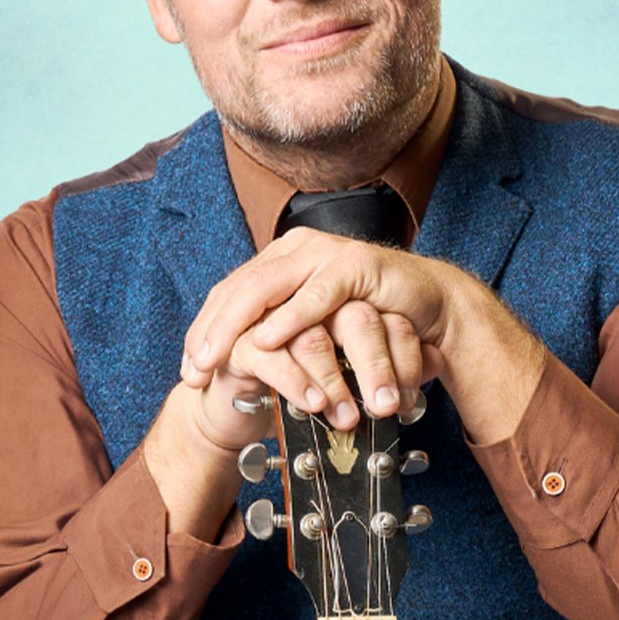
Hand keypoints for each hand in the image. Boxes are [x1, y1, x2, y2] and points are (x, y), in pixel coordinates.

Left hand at [181, 227, 546, 442]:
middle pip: (238, 288)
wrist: (430, 304)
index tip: (188, 369)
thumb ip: (281, 333)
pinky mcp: (353, 265)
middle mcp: (297, 250)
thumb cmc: (372, 319)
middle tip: (193, 370)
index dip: (204, 330)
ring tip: (217, 359)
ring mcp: (324, 253)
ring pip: (266, 287)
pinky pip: (315, 293)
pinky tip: (267, 341)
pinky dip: (289, 318)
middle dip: (210, 332)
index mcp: (282, 261)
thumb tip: (236, 364)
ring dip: (237, 327)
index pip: (229, 292)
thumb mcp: (316, 328)